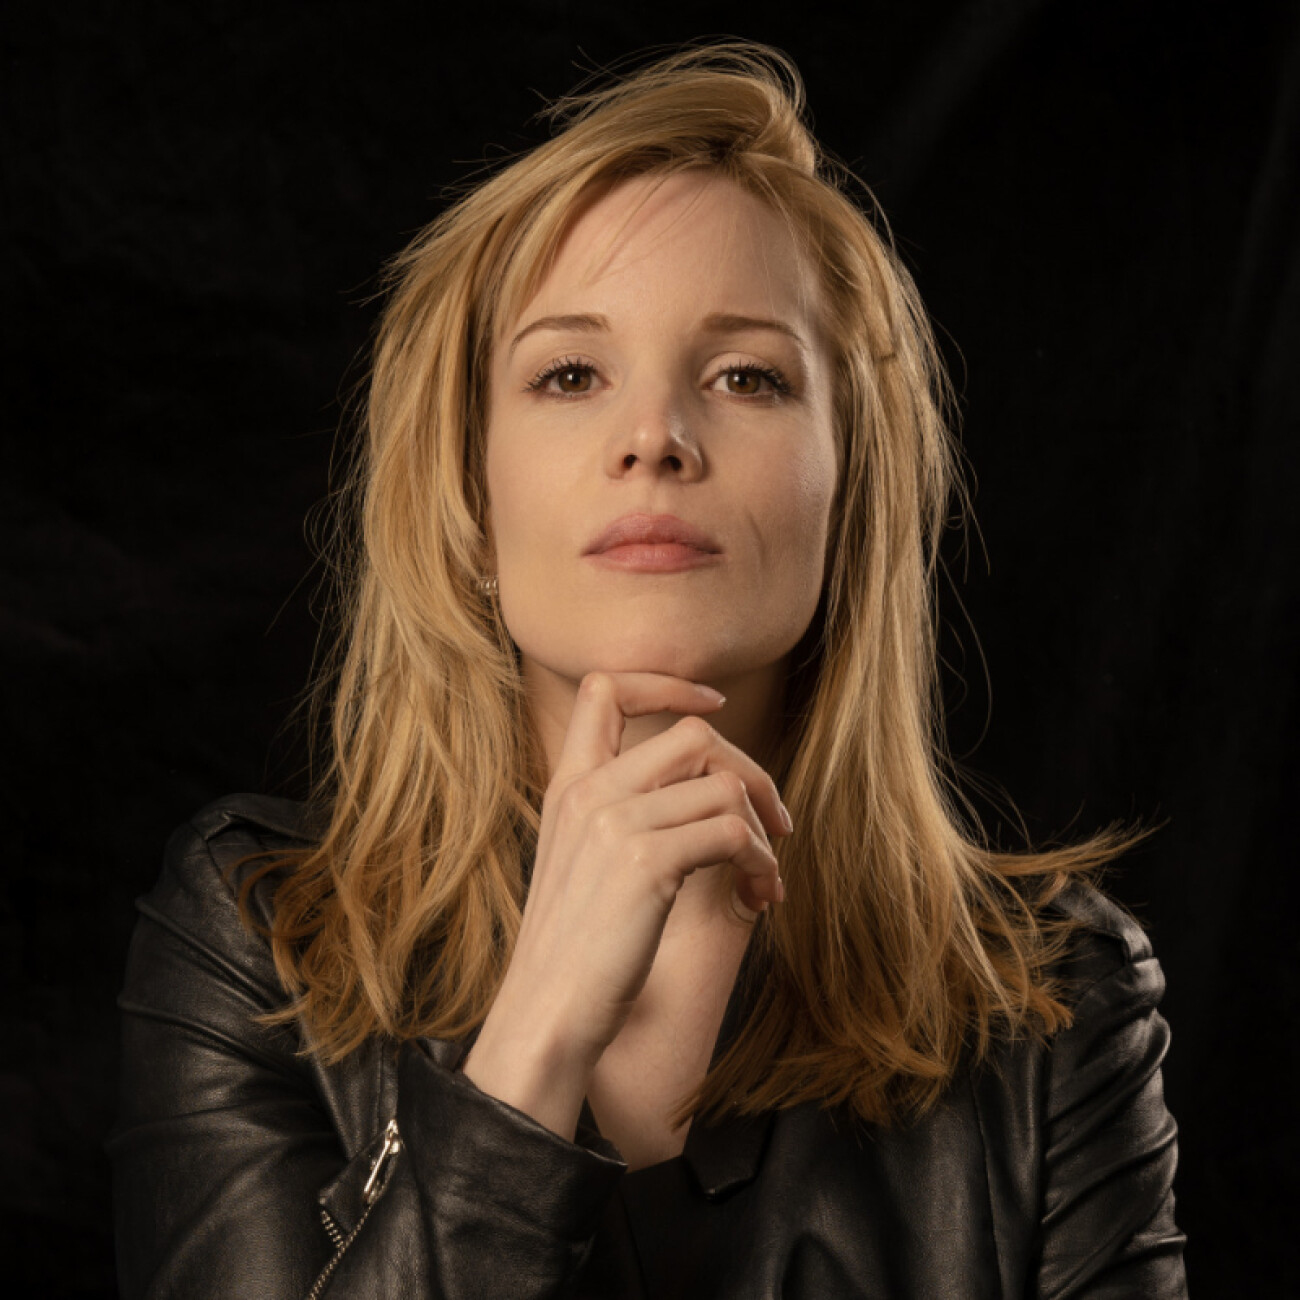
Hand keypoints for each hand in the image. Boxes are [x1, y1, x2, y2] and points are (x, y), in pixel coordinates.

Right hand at [462, 671, 790, 1137]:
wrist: (546, 1011)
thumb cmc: (573, 949)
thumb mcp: (581, 861)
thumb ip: (620, 813)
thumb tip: (703, 788)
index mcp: (567, 785)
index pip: (606, 687)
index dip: (666, 683)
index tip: (712, 703)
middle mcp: (588, 791)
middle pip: (693, 734)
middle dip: (751, 772)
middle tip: (776, 823)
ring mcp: (615, 823)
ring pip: (724, 784)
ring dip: (764, 830)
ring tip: (765, 876)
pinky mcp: (647, 862)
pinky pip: (734, 832)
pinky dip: (762, 863)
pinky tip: (759, 896)